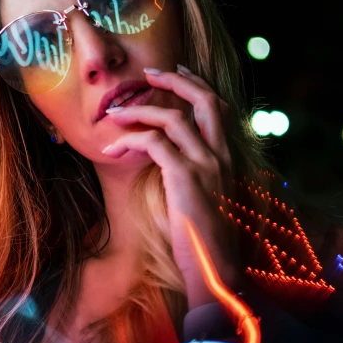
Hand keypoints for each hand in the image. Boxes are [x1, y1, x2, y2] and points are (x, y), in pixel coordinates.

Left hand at [101, 66, 240, 309]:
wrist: (217, 270)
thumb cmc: (208, 240)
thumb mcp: (209, 199)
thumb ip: (197, 174)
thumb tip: (168, 160)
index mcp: (229, 158)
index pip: (219, 107)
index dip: (198, 85)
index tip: (177, 72)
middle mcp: (222, 156)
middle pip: (205, 99)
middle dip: (176, 81)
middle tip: (149, 74)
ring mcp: (206, 165)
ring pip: (173, 118)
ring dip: (139, 110)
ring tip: (114, 114)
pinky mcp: (185, 178)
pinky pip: (154, 143)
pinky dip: (130, 139)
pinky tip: (112, 148)